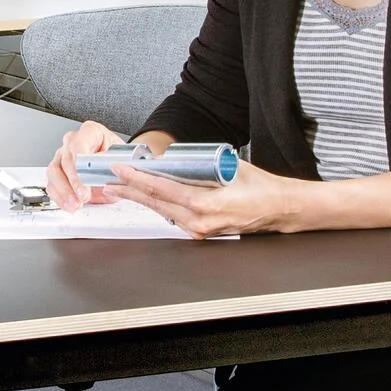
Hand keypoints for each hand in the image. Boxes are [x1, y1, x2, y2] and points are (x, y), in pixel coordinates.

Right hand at [44, 122, 171, 208]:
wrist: (120, 164)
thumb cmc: (122, 158)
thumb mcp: (125, 159)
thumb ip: (120, 164)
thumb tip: (125, 170)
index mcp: (90, 132)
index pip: (79, 143)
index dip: (79, 160)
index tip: (83, 174)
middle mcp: (73, 141)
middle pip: (64, 159)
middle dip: (73, 180)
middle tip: (83, 195)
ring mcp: (63, 156)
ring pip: (54, 171)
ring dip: (64, 191)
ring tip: (75, 204)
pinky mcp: (59, 172)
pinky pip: (52, 184)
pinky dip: (59, 196)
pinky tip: (68, 205)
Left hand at [107, 157, 304, 236]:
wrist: (280, 209)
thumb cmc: (261, 188)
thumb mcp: (230, 167)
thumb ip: (202, 164)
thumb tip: (174, 158)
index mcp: (205, 203)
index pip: (162, 189)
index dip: (138, 179)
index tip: (121, 170)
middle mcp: (200, 220)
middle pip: (155, 203)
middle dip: (129, 191)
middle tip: (110, 181)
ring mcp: (200, 230)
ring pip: (162, 211)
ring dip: (141, 199)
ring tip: (121, 190)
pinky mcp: (203, 233)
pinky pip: (174, 218)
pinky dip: (159, 206)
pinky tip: (147, 199)